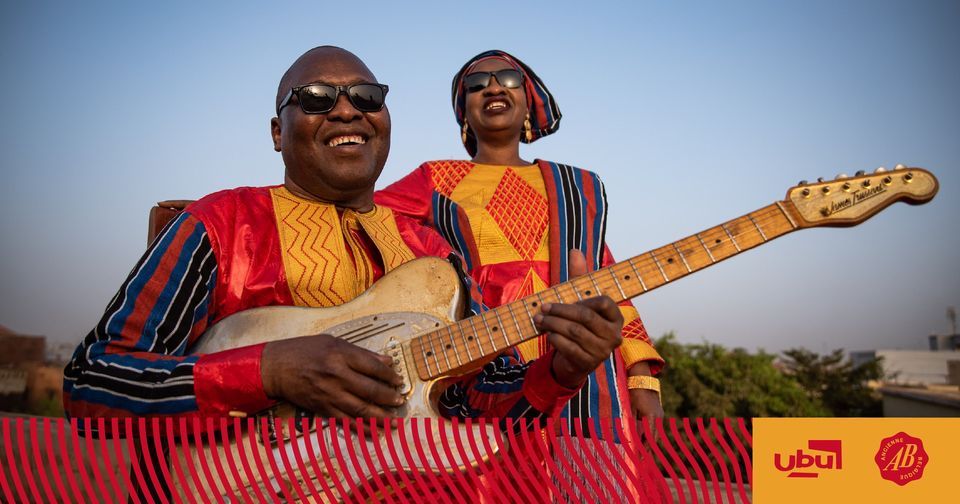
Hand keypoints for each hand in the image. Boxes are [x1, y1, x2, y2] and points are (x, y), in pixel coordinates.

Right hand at [260, 334, 404, 417]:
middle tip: (399, 400)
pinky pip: (345, 421)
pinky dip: (361, 428)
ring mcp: (329, 393)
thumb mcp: (333, 342)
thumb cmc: (303, 350)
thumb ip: (361, 352)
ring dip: (380, 416)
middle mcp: (336, 375)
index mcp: (340, 355)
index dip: (389, 375)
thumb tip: (386, 361)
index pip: (373, 366)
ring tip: (393, 420)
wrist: (275, 367)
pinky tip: (374, 431)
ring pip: (360, 408)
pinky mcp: (322, 408)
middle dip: (388, 397)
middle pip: (370, 389)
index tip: (398, 380)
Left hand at [533, 250, 623, 387]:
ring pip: (574, 332)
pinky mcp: (589, 363)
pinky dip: (555, 339)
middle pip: (585, 317)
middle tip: (542, 307)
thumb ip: (579, 276)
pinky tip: (547, 333)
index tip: (566, 298)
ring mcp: (603, 351)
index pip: (603, 302)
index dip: (583, 299)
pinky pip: (569, 347)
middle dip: (560, 310)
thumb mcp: (580, 300)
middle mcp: (614, 335)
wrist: (575, 358)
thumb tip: (575, 251)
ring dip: (553, 324)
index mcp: (616, 317)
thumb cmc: (579, 323)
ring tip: (539, 319)